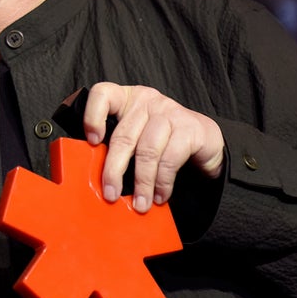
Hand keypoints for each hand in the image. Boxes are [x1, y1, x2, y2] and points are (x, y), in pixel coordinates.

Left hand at [83, 82, 224, 212]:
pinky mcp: (189, 127)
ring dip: (142, 182)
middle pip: (123, 135)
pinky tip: (160, 195)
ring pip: (147, 150)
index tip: (91, 141)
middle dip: (114, 170)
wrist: (204, 143)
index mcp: (127, 99)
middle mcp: (147, 101)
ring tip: (140, 203)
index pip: (103, 94)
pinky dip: (163, 182)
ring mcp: (169, 111)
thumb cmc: (162, 142)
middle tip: (110, 194)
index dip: (93, 116)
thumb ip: (116, 149)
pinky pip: (170, 159)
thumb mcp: (135, 140)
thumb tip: (96, 178)